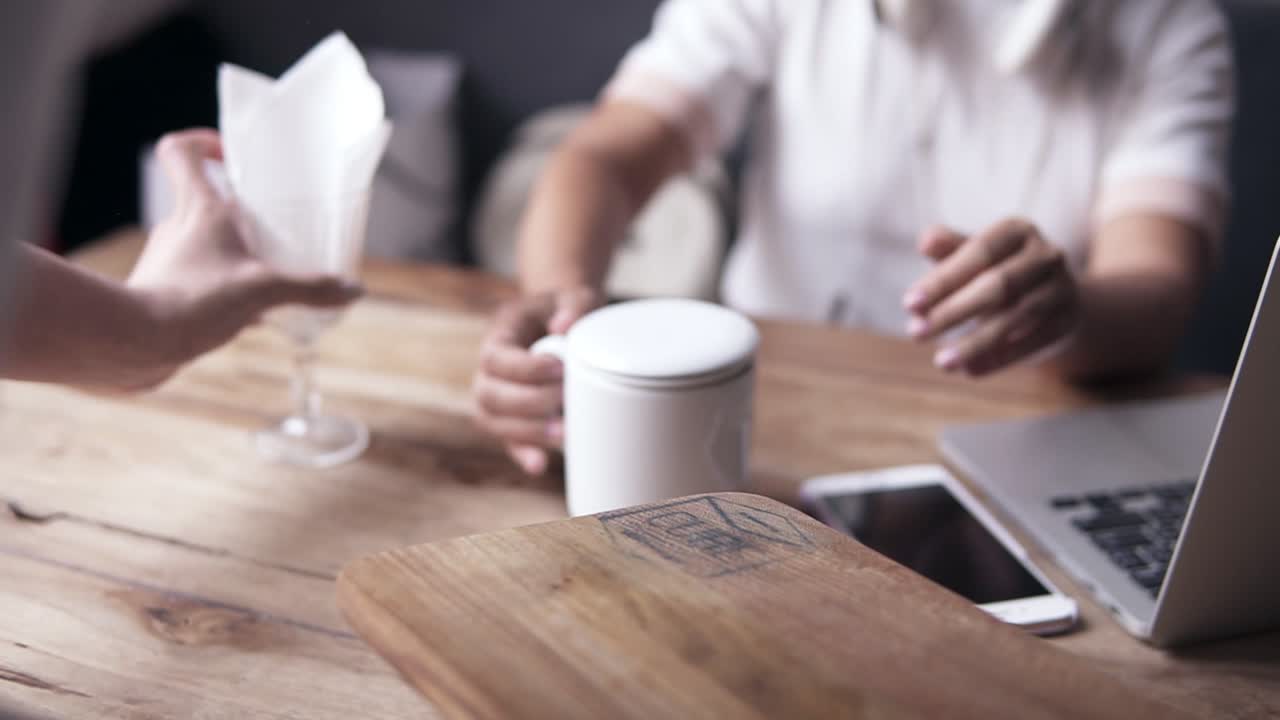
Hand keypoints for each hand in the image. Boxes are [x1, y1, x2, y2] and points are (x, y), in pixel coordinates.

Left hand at [127, 129, 359, 378]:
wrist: (132, 345)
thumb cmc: (192, 301)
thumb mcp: (263, 291)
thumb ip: (310, 288)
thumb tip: (354, 289)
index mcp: (197, 210)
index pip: (181, 152)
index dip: (203, 143)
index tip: (231, 155)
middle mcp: (177, 229)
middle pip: (206, 203)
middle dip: (243, 214)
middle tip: (276, 228)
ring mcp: (167, 262)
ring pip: (207, 247)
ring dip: (237, 257)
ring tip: (270, 279)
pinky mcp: (162, 295)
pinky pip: (201, 283)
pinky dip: (226, 293)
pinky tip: (249, 317)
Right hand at [472, 288, 602, 474]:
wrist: (562, 326)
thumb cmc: (568, 311)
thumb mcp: (576, 296)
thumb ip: (575, 305)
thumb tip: (564, 327)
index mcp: (500, 334)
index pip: (495, 357)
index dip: (523, 368)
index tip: (559, 369)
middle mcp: (490, 369)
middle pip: (488, 394)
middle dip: (526, 403)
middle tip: (563, 400)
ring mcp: (496, 397)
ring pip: (491, 421)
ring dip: (525, 432)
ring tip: (563, 433)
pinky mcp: (511, 420)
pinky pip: (508, 441)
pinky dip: (523, 454)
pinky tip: (540, 465)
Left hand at [903, 220, 1078, 375]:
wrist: (1053, 296)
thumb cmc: (997, 270)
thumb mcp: (974, 256)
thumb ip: (950, 250)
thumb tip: (926, 241)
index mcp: (1018, 231)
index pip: (978, 252)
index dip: (943, 279)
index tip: (909, 305)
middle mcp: (1047, 255)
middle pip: (998, 285)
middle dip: (953, 311)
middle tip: (916, 333)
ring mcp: (1062, 288)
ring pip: (1015, 318)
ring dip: (974, 342)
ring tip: (941, 362)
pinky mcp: (1068, 321)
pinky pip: (1033, 343)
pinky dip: (1000, 358)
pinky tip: (969, 370)